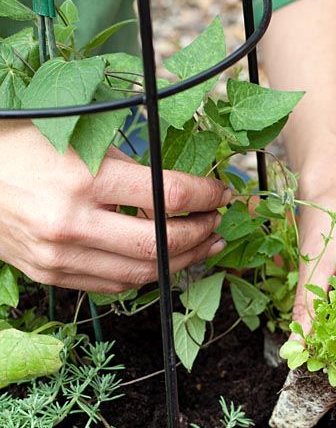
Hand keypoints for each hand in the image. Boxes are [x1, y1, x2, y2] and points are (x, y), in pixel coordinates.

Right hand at [0, 122, 230, 293]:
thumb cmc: (22, 149)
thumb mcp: (78, 141)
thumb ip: (128, 169)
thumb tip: (178, 190)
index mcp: (84, 180)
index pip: (168, 195)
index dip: (206, 195)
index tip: (221, 193)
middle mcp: (72, 223)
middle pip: (160, 244)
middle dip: (200, 235)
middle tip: (217, 224)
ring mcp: (60, 256)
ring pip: (140, 274)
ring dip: (181, 263)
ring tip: (203, 247)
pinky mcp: (51, 275)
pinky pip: (111, 286)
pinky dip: (143, 276)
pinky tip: (162, 263)